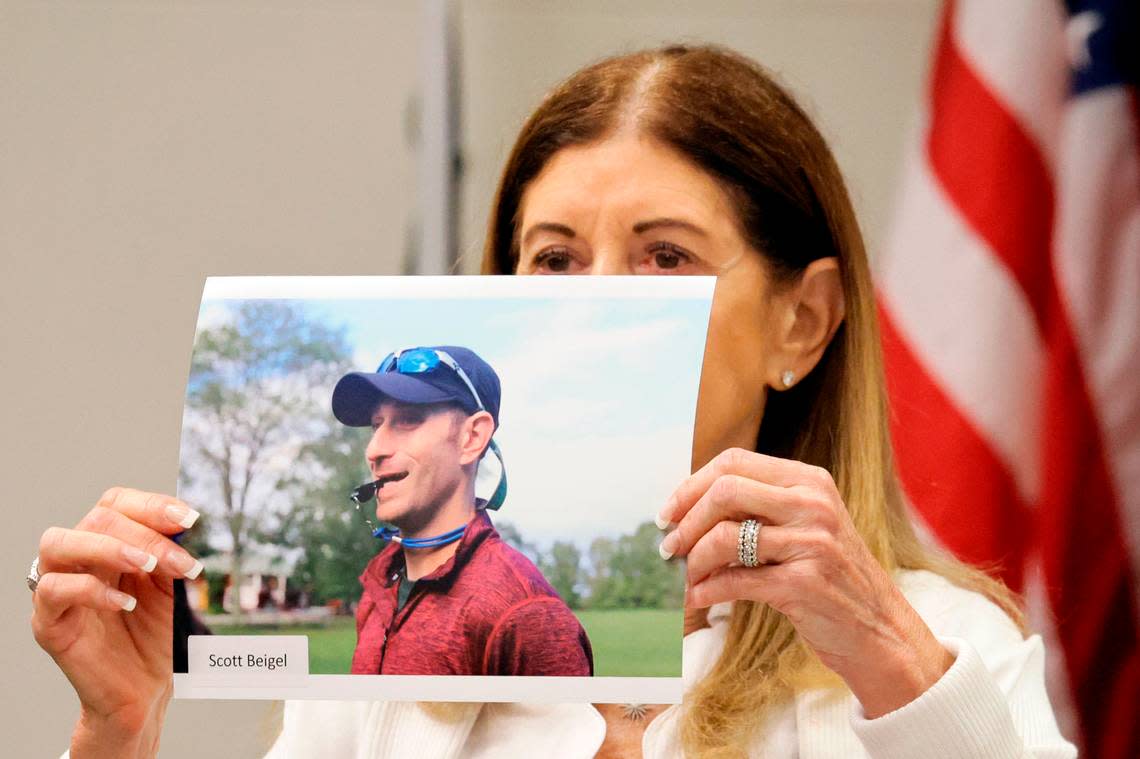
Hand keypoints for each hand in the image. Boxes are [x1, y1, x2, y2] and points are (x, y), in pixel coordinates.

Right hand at [30, 487, 202, 757]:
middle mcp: (78, 559)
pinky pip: (53, 591)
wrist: (146, 690)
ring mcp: (58, 589)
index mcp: (108, 543)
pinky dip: (91, 590)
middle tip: (180, 561)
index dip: (152, 505)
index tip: (190, 519)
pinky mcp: (49, 623)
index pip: (116, 504)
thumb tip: (184, 521)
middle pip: (97, 518)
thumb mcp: (172, 586)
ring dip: (109, 547)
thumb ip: (172, 554)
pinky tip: (124, 603)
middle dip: (146, 534)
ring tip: (148, 567)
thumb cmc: (156, 635)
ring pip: (58, 543)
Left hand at [658, 448, 953, 717]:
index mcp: (809, 481)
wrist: (882, 632)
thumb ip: (760, 508)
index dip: (690, 486)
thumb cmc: (832, 579)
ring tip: (685, 578)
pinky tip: (698, 599)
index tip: (668, 513)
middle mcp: (814, 504)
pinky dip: (708, 590)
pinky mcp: (806, 583)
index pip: (733, 462)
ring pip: (725, 536)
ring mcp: (813, 542)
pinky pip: (736, 580)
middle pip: (724, 490)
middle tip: (669, 547)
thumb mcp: (805, 528)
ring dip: (693, 561)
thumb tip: (687, 506)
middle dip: (686, 521)